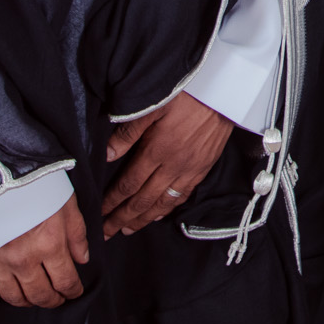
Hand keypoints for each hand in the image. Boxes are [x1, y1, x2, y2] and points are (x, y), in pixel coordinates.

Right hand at [0, 196, 88, 307]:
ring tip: (35, 298)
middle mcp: (24, 259)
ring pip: (14, 296)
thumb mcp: (66, 202)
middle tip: (58, 299)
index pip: (65, 280)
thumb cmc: (33, 182)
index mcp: (49, 244)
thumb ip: (76, 233)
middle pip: (40, 294)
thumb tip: (82, 258)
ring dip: (27, 301)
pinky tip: (6, 290)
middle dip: (53, 300)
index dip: (73, 290)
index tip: (75, 292)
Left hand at [100, 92, 233, 238]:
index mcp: (158, 150)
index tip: (98, 213)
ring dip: (142, 219)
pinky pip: (183, 195)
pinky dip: (168, 209)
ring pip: (162, 202)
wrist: (225, 91)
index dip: (112, 201)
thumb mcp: (153, 105)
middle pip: (143, 199)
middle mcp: (173, 165)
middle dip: (122, 217)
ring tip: (127, 229)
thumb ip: (129, 131)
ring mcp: (190, 169)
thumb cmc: (187, 93)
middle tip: (105, 232)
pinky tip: (158, 214)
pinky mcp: (203, 168)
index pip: (129, 184)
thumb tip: (107, 154)